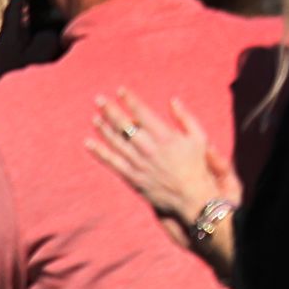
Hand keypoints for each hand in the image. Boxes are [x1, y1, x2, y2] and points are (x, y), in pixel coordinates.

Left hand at [87, 89, 235, 244]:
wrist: (192, 198)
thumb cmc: (198, 166)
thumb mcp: (199, 138)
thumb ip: (186, 118)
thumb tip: (172, 100)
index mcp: (165, 137)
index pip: (142, 113)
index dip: (130, 100)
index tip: (120, 91)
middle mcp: (149, 149)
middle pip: (124, 126)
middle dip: (110, 110)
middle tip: (99, 99)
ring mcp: (139, 164)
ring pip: (115, 143)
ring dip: (103, 129)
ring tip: (94, 117)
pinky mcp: (133, 177)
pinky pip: (112, 162)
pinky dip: (99, 152)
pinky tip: (88, 143)